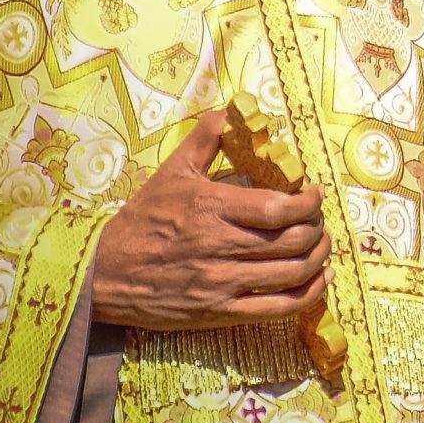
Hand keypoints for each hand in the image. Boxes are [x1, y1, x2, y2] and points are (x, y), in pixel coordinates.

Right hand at [90, 112, 331, 330]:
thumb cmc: (142, 219)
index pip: (280, 208)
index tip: (314, 193)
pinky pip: (276, 309)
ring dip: (318, 258)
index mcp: (212, 208)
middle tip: (317, 220)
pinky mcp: (217, 313)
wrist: (102, 273)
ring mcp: (220, 284)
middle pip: (293, 240)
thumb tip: (232, 109)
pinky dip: (307, 295)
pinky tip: (318, 280)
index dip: (310, 202)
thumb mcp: (172, 171)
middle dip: (318, 228)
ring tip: (321, 245)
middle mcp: (220, 246)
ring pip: (292, 274)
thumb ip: (207, 138)